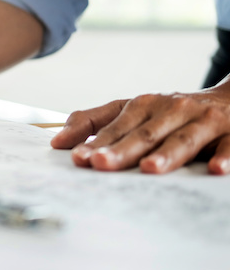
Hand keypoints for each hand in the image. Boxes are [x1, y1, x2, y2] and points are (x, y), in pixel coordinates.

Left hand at [50, 84, 229, 174]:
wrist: (228, 100)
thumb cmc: (170, 112)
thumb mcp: (132, 110)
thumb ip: (94, 122)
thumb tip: (57, 141)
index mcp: (143, 105)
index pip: (115, 127)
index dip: (97, 143)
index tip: (79, 158)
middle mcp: (170, 109)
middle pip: (144, 134)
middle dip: (122, 149)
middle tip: (102, 163)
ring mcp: (201, 120)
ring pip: (182, 139)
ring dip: (166, 154)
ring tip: (150, 168)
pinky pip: (228, 145)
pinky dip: (223, 156)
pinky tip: (214, 169)